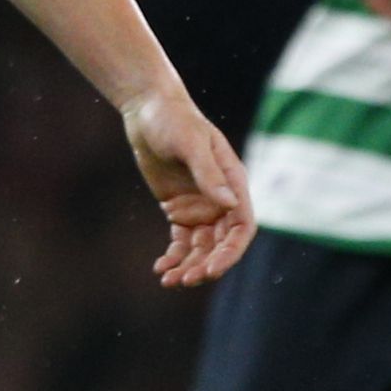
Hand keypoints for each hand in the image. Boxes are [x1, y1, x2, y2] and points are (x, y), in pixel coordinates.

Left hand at [122, 86, 254, 287]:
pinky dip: (173, 257)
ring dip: (188, 266)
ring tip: (168, 281)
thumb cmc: (174, 120)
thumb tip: (229, 204)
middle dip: (205, 265)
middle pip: (221, 243)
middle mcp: (221, 199)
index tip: (212, 270)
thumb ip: (210, 173)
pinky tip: (160, 268)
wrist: (148, 110)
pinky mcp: (179, 209)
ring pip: (200, 247)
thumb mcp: (191, 143)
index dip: (231, 252)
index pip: (242, 226)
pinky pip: (180, 241)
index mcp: (233, 183)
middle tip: (184, 280)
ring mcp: (200, 206)